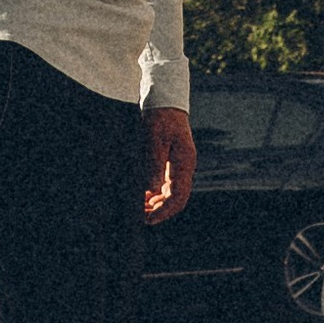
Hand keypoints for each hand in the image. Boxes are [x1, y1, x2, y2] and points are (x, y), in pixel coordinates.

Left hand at [143, 105, 195, 223]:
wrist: (164, 102)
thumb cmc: (159, 118)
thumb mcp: (154, 139)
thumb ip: (154, 164)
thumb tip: (153, 189)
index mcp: (185, 163)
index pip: (178, 197)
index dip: (164, 211)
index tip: (148, 220)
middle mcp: (185, 167)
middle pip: (176, 199)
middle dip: (160, 211)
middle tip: (140, 218)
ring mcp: (180, 166)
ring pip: (171, 194)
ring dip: (157, 204)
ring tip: (139, 210)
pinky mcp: (172, 163)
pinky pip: (166, 185)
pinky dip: (155, 194)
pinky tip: (142, 197)